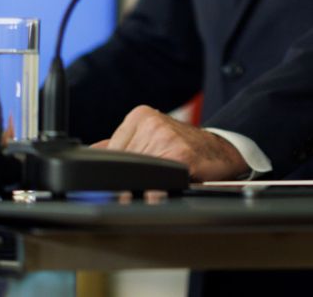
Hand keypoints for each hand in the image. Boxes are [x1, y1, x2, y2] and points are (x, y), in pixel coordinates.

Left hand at [95, 106, 248, 181]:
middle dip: (125, 184)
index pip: (110, 151)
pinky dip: (155, 193)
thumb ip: (121, 145)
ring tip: (150, 194)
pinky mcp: (181, 154)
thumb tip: (90, 156)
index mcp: (139, 117)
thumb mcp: (150, 136)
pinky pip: (157, 181)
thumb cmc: (186, 148)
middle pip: (121, 164)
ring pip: (136, 174)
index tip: (112, 188)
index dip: (111, 175)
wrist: (222, 151)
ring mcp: (166, 136)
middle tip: (130, 196)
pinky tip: (159, 196)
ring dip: (139, 191)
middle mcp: (151, 122)